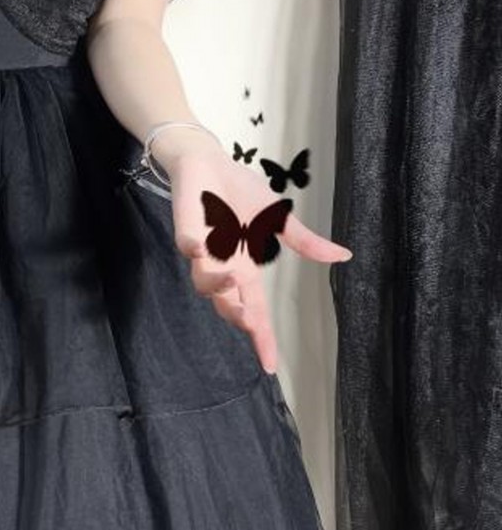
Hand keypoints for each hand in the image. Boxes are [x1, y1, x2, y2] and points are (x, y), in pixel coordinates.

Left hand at [155, 132, 352, 373]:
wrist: (206, 163)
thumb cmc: (237, 192)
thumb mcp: (278, 218)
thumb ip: (305, 242)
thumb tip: (344, 256)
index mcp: (245, 269)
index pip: (255, 312)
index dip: (262, 338)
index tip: (271, 366)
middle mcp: (222, 266)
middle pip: (227, 305)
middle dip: (237, 316)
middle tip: (250, 321)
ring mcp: (202, 249)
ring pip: (202, 282)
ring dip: (217, 283)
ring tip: (235, 275)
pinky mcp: (186, 227)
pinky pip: (185, 244)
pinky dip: (192, 247)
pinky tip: (199, 248)